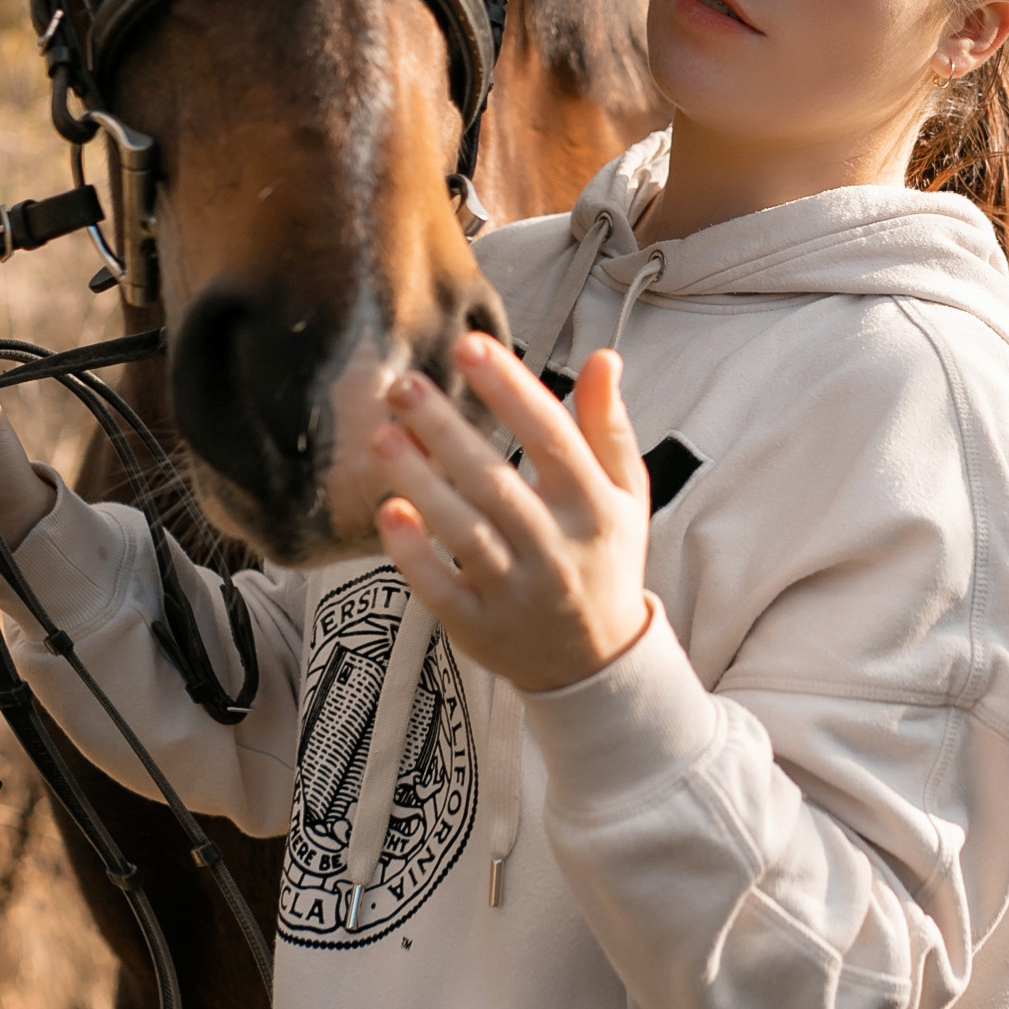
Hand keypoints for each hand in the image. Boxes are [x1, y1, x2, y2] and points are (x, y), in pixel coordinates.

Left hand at [372, 334, 650, 697]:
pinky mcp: (480, 627)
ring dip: (421, 484)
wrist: (597, 662)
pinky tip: (388, 512)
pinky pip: (441, 589)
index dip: (511, 390)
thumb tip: (605, 357)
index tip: (470, 345)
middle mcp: (557, 549)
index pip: (552, 439)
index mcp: (594, 508)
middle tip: (403, 384)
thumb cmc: (604, 559)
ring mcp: (517, 592)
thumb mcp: (625, 494)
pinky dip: (414, 553)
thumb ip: (608, 426)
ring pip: (464, 533)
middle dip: (446, 430)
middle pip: (497, 483)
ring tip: (382, 437)